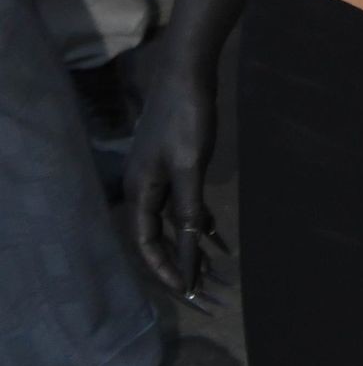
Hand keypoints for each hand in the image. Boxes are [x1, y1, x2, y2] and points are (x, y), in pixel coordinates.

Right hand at [125, 66, 221, 300]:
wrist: (187, 71)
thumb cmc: (185, 117)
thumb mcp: (189, 167)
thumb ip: (188, 210)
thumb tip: (190, 253)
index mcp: (140, 191)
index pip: (148, 244)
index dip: (166, 270)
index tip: (187, 293)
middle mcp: (144, 188)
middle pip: (161, 238)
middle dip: (183, 266)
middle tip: (207, 294)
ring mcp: (159, 176)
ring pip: (176, 223)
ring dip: (195, 246)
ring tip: (218, 274)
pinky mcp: (176, 165)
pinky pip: (186, 204)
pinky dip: (201, 221)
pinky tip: (220, 239)